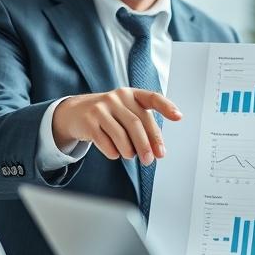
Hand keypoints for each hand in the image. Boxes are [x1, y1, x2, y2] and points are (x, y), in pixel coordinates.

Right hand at [52, 88, 181, 163]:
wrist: (76, 113)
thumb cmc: (110, 115)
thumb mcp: (126, 112)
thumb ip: (143, 126)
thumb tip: (157, 150)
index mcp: (131, 94)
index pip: (152, 98)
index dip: (166, 107)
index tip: (178, 117)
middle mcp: (117, 98)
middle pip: (137, 123)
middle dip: (146, 144)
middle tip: (151, 160)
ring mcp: (101, 108)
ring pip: (121, 134)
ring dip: (130, 151)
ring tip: (132, 157)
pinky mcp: (88, 121)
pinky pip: (104, 141)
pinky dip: (113, 152)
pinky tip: (116, 153)